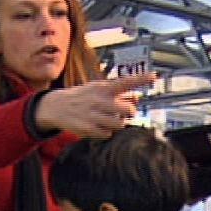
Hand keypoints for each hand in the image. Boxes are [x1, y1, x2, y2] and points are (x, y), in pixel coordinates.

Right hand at [32, 72, 155, 137]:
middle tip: (120, 113)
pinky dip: (105, 132)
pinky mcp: (87, 128)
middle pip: (128, 111)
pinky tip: (96, 125)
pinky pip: (107, 134)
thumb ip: (118, 93)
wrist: (57, 106)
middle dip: (128, 114)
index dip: (141, 79)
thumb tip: (138, 98)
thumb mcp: (98, 89)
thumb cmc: (83, 97)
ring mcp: (93, 114)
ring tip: (106, 119)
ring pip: (119, 124)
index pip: (126, 82)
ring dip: (116, 124)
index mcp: (103, 87)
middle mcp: (100, 99)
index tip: (154, 76)